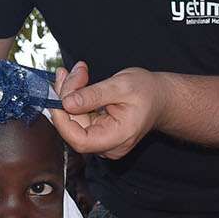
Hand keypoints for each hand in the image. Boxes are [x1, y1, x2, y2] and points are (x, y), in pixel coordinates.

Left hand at [50, 65, 164, 159]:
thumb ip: (94, 95)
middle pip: (73, 128)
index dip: (63, 121)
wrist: (160, 97)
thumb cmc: (147, 92)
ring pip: (72, 120)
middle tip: (69, 73)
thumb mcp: (121, 86)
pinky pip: (78, 116)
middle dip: (66, 97)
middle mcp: (107, 144)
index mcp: (117, 138)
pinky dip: (74, 97)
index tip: (58, 96)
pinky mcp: (97, 131)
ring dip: (68, 94)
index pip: (79, 140)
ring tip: (77, 72)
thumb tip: (67, 103)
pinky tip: (77, 80)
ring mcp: (101, 139)